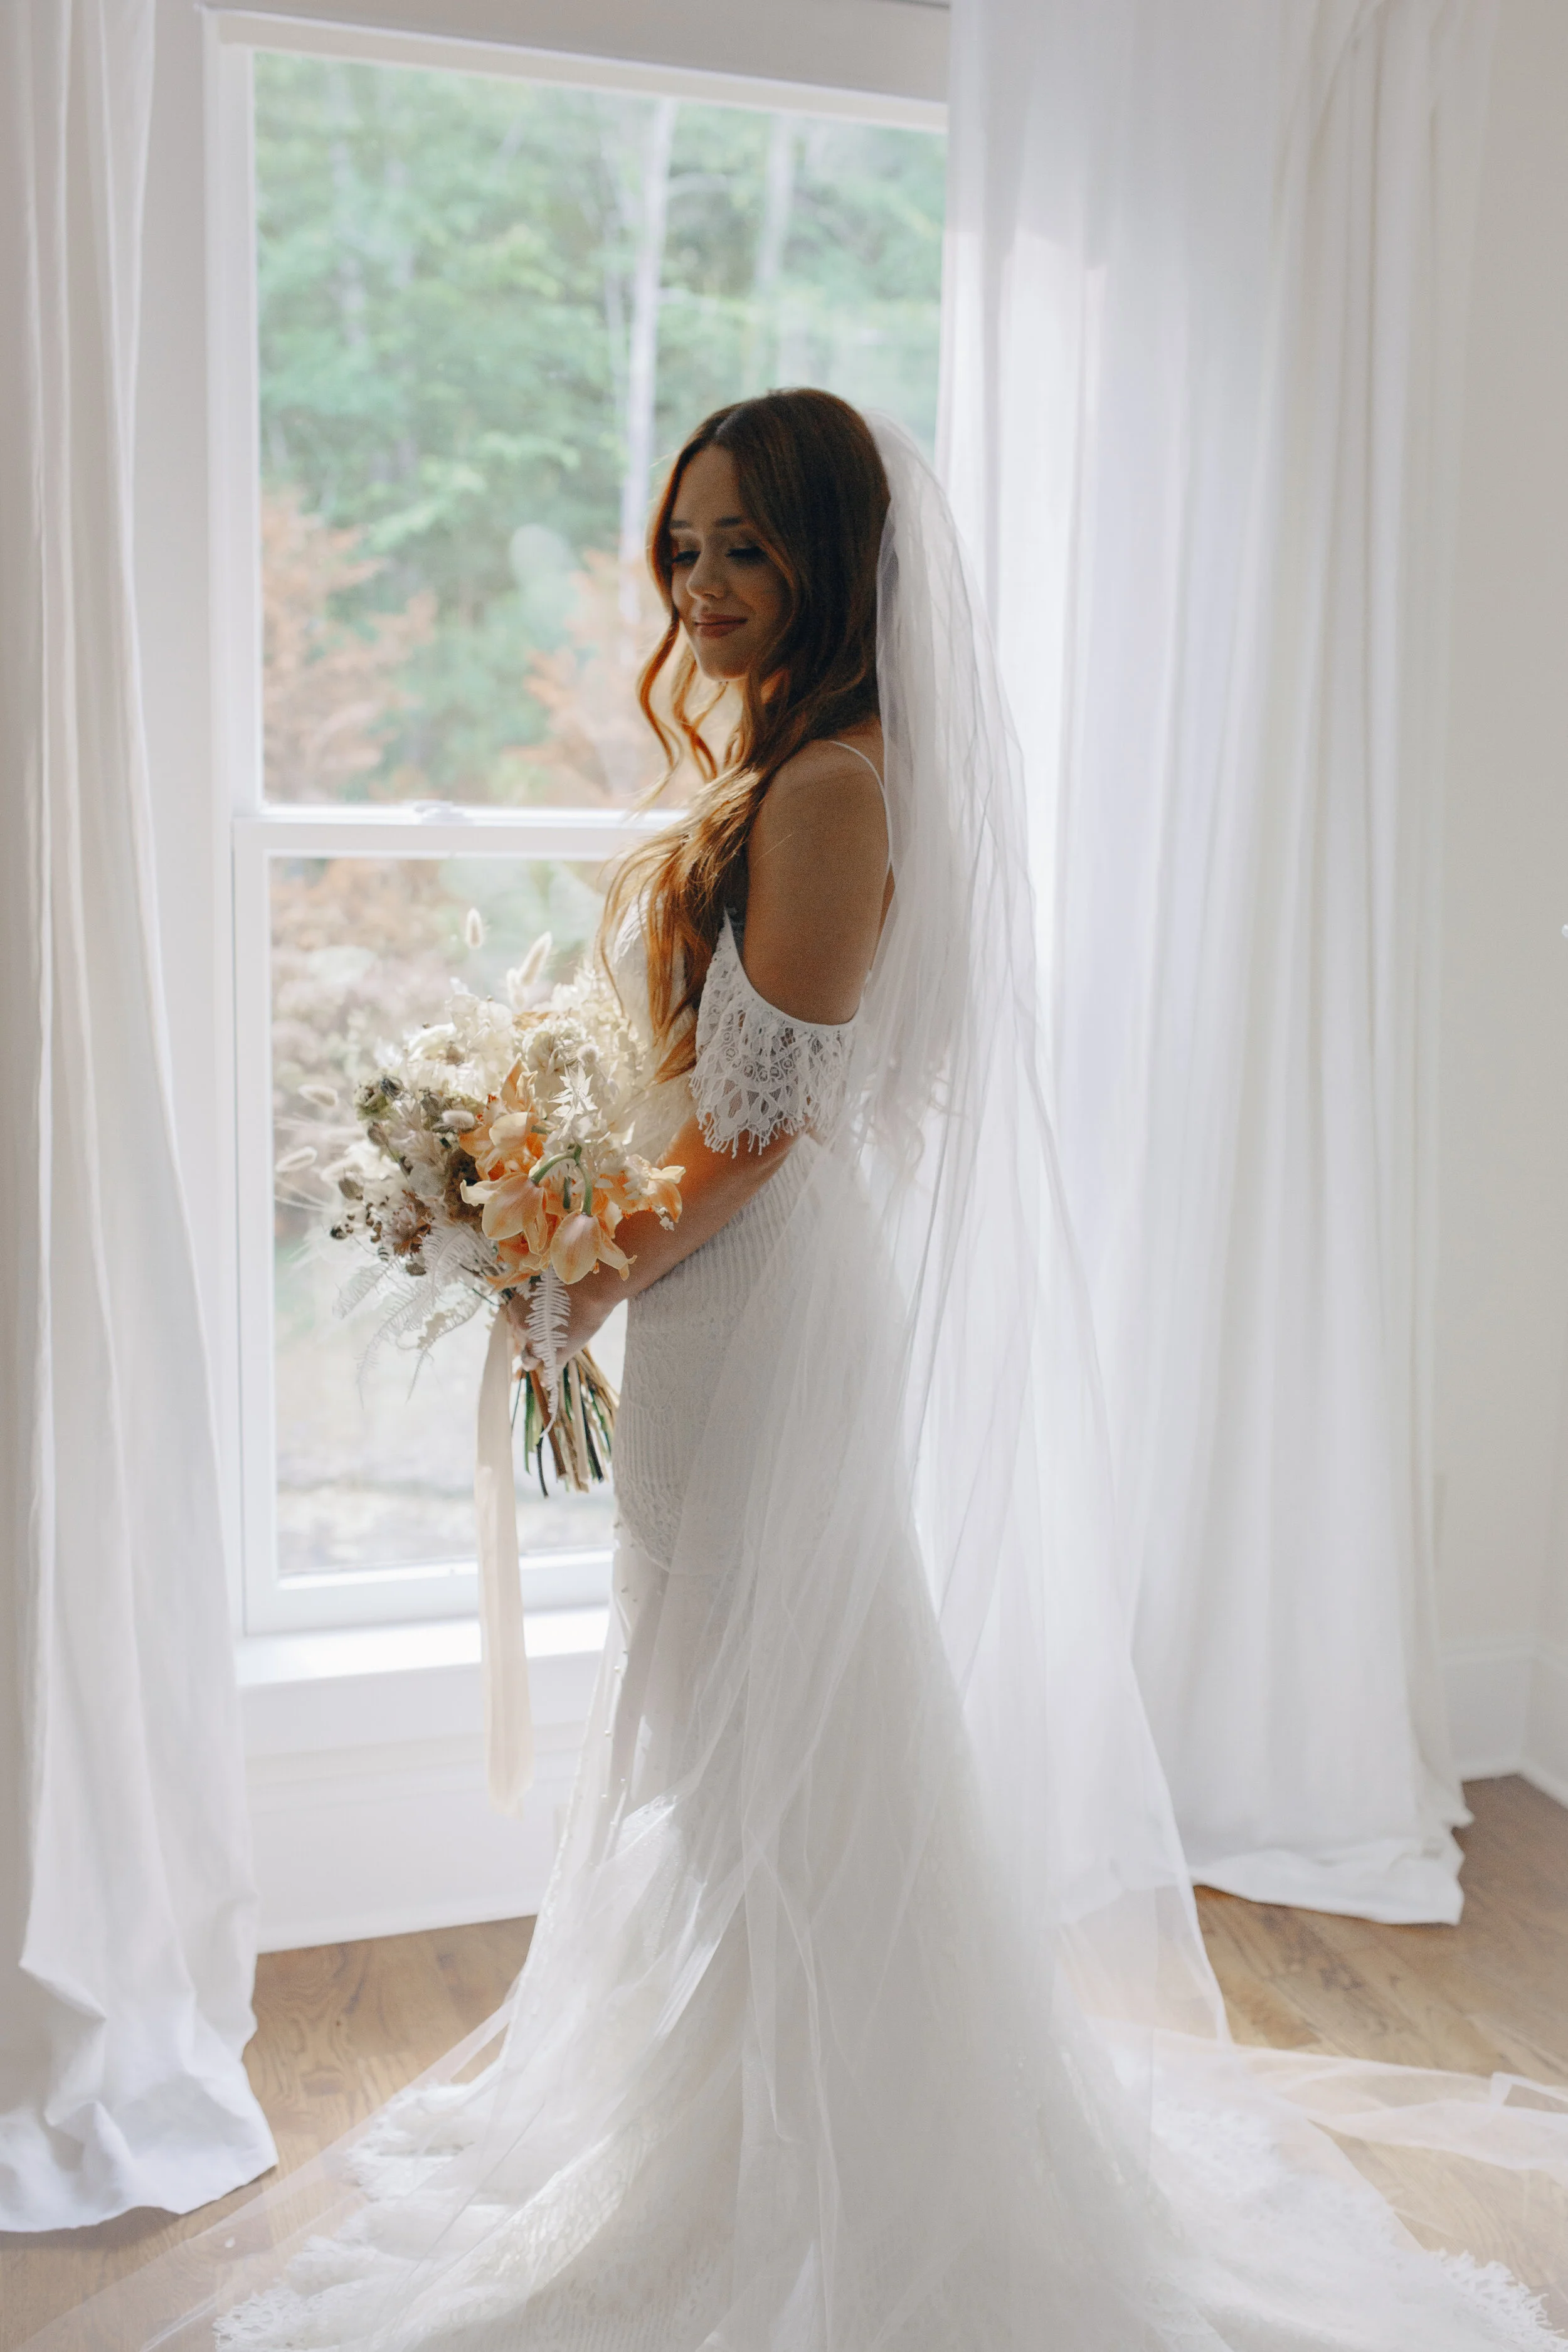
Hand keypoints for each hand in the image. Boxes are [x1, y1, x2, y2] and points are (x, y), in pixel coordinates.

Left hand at [505, 1270, 619, 1371]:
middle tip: (534, 1345)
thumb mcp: (544, 1288)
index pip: (512, 1324)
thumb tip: (538, 1310)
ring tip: (537, 1364)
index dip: (521, 1329)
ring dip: (533, 1361)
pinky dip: (548, 1377)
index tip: (526, 1331)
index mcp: (516, 1310)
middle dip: (527, 1343)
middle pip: (520, 1341)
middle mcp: (521, 1329)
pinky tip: (547, 1381)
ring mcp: (538, 1344)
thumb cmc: (570, 1282)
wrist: (590, 1290)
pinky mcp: (555, 1356)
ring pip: (529, 1360)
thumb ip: (536, 1303)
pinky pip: (548, 1371)